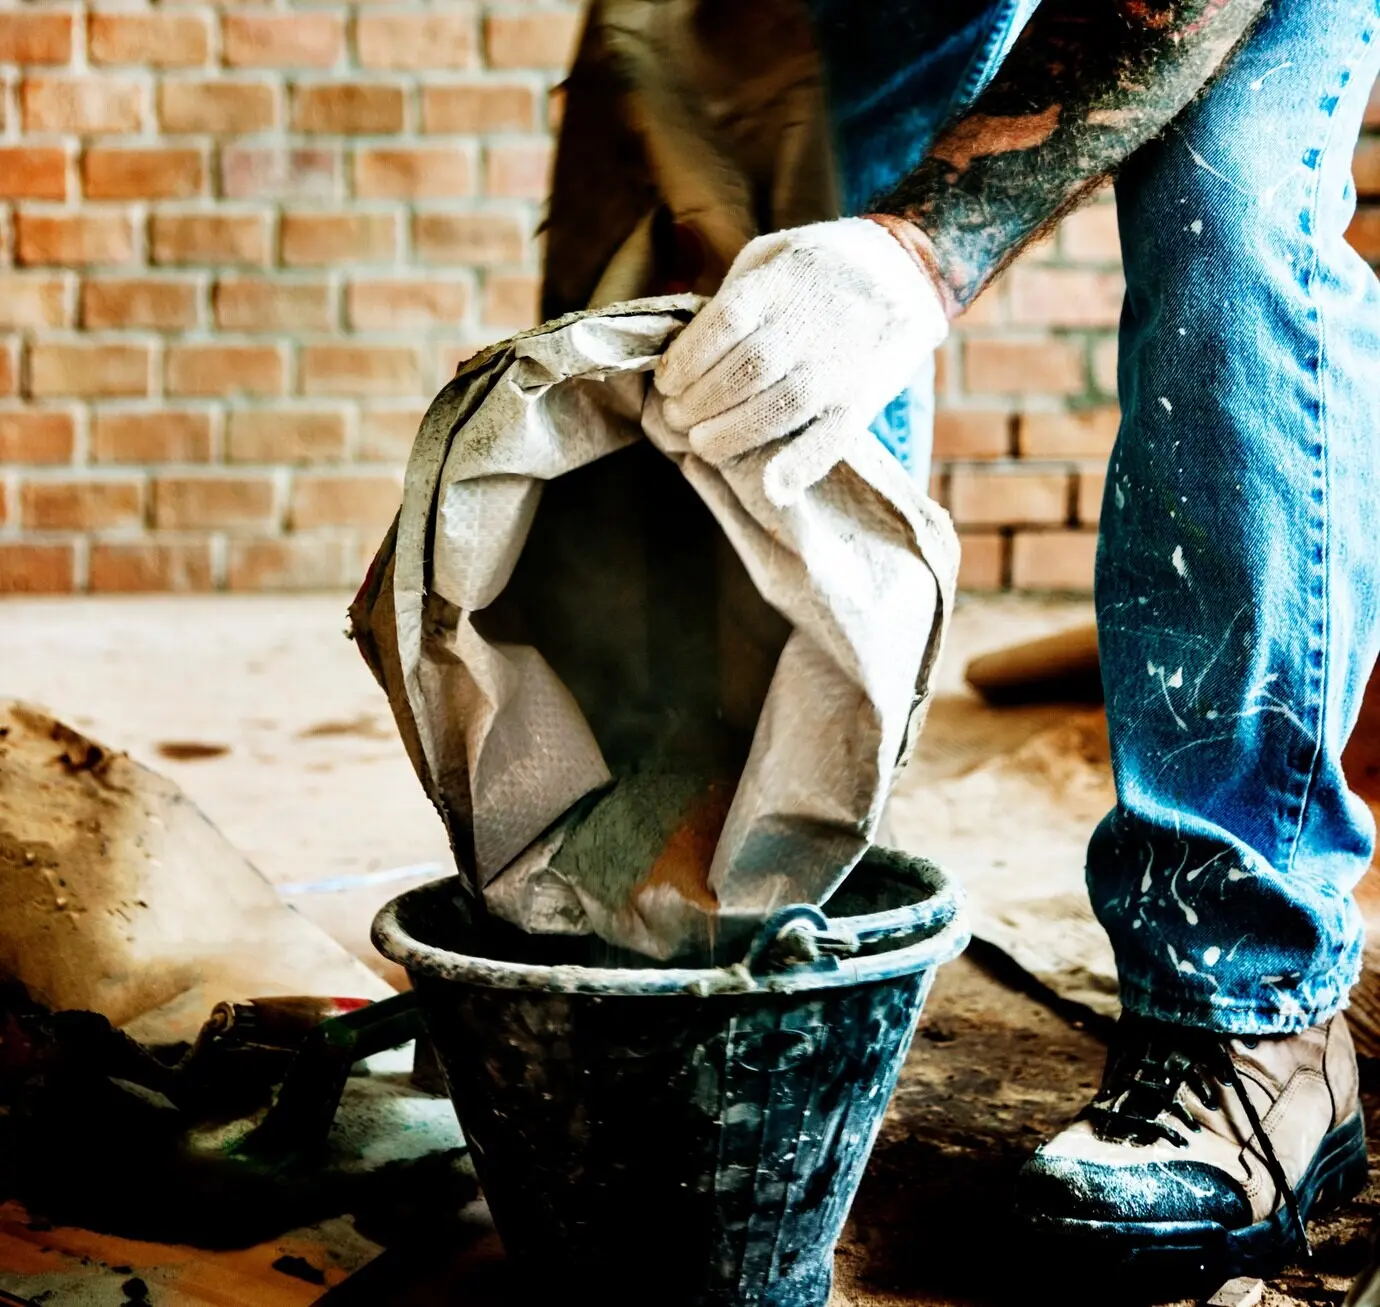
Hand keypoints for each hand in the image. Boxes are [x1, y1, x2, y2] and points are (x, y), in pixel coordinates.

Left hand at [654, 217, 948, 504]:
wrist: (909, 269)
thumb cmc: (822, 264)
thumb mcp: (773, 252)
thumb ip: (734, 294)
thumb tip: (686, 346)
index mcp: (780, 282)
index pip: (720, 327)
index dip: (685, 362)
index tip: (666, 383)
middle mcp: (809, 324)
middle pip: (741, 373)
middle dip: (697, 404)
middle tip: (676, 419)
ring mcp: (839, 364)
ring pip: (777, 410)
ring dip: (730, 435)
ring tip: (703, 444)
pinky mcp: (864, 396)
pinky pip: (832, 438)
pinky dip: (801, 466)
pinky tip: (772, 486)